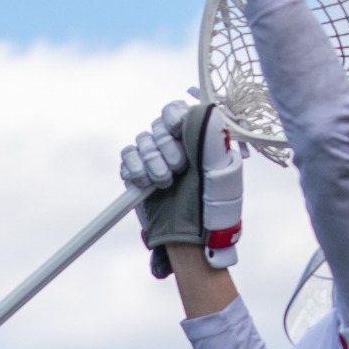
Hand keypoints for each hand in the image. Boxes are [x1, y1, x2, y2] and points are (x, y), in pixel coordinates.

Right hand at [121, 101, 242, 277]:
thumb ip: (212, 137)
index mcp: (195, 138)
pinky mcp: (136, 174)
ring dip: (152, 160)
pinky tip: (146, 182)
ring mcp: (153, 159)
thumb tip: (205, 111)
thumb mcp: (220, 169)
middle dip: (166, 146)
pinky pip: (127, 156)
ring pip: (142, 141)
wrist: (189, 237)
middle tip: (179, 169)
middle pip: (158, 126)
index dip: (174, 116)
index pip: (176, 110)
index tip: (178, 129)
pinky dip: (135, 167)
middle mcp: (174, 146)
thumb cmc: (210, 206)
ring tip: (165, 182)